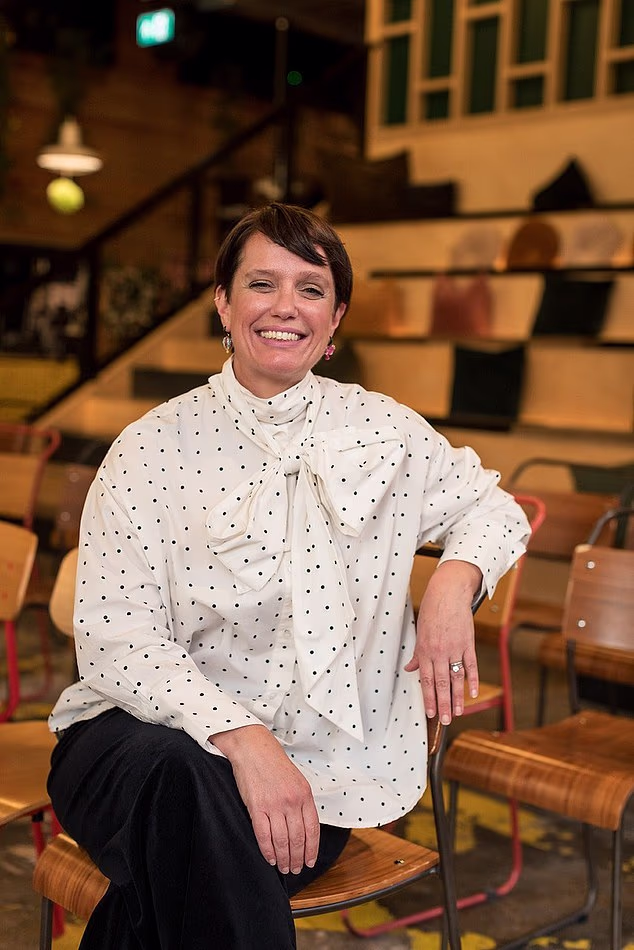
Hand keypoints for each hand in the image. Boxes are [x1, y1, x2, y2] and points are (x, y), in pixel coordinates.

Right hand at [210, 724, 318, 875]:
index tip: (310, 861)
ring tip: (284, 867)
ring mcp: (274, 805)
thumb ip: (301, 802)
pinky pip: (264, 835)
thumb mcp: (296, 780)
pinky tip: (270, 858)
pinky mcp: (257, 807)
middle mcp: (291, 801)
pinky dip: (268, 850)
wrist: (253, 748)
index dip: (312, 849)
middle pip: (298, 838)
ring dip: (284, 858)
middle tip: (296, 869)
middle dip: (298, 858)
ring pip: (282, 840)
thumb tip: (304, 827)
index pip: (312, 829)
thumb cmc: (274, 763)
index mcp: (304, 794)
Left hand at [404, 560, 480, 724]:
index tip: (431, 713)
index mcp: (425, 650)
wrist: (447, 592)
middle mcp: (438, 651)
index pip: (426, 680)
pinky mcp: (467, 642)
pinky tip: (473, 693)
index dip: (428, 698)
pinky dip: (472, 680)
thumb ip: (417, 653)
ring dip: (457, 697)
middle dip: (443, 704)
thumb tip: (410, 668)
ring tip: (458, 712)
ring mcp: (454, 648)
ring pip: (456, 678)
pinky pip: (471, 665)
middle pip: (441, 683)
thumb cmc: (432, 610)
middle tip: (445, 720)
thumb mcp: (420, 632)